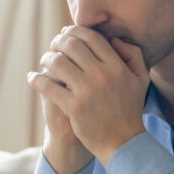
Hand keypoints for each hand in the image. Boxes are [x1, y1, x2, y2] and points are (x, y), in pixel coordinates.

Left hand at [27, 26, 149, 165]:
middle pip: (72, 45)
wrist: (123, 142)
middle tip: (53, 45)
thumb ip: (133, 54)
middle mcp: (102, 75)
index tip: (66, 33)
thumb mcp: (141, 79)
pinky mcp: (74, 107)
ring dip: (46, 58)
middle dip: (58, 41)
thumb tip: (114, 39)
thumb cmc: (130, 109)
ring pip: (57, 63)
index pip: (91, 38)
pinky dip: (37, 80)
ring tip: (43, 61)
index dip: (75, 31)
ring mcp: (87, 91)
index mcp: (117, 66)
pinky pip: (48, 86)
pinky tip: (32, 78)